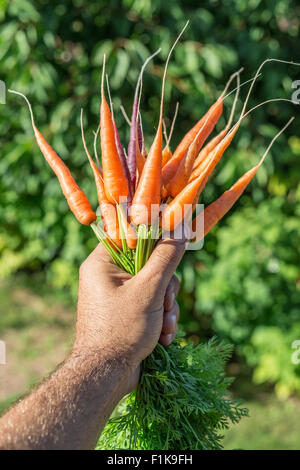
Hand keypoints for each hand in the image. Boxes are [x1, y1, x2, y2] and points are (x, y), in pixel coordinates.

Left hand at [73, 237, 185, 390]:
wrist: (106, 376)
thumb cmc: (122, 330)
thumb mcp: (149, 290)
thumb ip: (166, 258)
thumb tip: (179, 229)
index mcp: (101, 263)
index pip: (131, 235)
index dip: (154, 238)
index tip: (173, 244)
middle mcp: (106, 277)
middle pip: (148, 264)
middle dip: (166, 287)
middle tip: (168, 302)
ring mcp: (116, 297)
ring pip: (154, 287)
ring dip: (167, 307)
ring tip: (165, 327)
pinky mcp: (126, 314)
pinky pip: (150, 305)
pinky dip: (160, 319)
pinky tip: (163, 337)